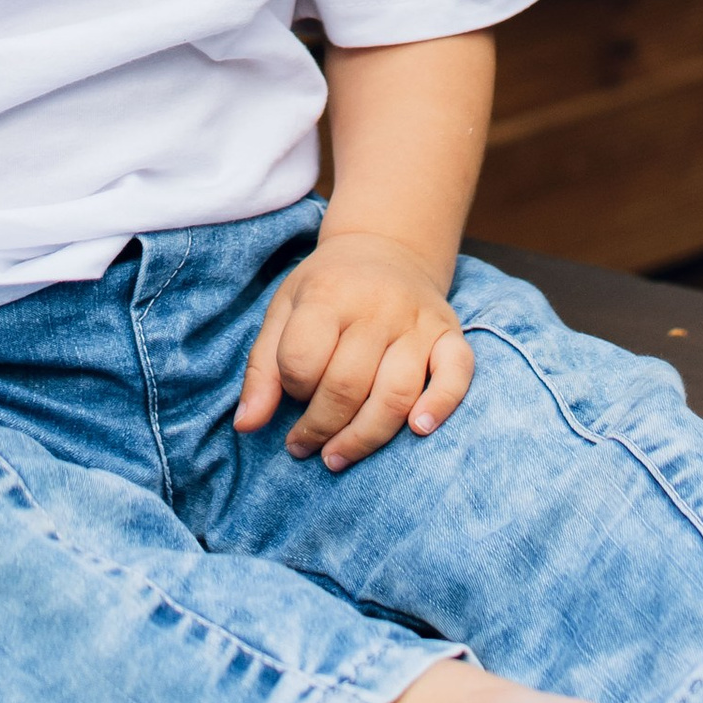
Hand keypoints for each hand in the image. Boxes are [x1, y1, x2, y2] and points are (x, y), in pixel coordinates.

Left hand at [234, 226, 474, 470]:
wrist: (386, 246)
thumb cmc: (328, 288)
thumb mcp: (284, 310)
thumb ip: (262, 368)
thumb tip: (245, 426)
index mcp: (328, 294)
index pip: (303, 359)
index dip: (292, 388)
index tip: (292, 394)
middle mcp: (377, 305)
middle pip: (347, 385)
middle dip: (320, 428)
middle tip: (306, 446)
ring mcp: (417, 321)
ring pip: (396, 393)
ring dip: (364, 438)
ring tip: (337, 455)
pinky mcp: (449, 334)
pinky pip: (456, 374)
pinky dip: (440, 405)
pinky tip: (418, 430)